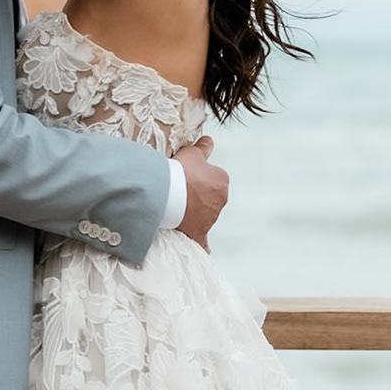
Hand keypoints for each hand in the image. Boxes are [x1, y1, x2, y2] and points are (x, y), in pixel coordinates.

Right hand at [174, 136, 227, 250]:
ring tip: (175, 205)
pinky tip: (206, 250)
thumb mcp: (192, 153)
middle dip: (196, 194)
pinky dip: (204, 245)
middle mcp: (221, 200)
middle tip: (178, 189)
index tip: (184, 174)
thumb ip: (203, 148)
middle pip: (208, 196)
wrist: (168, 192)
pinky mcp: (200, 231)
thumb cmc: (180, 170)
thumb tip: (209, 139)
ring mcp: (211, 217)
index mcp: (222, 180)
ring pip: (203, 214)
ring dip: (193, 211)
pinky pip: (203, 241)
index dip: (197, 175)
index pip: (212, 176)